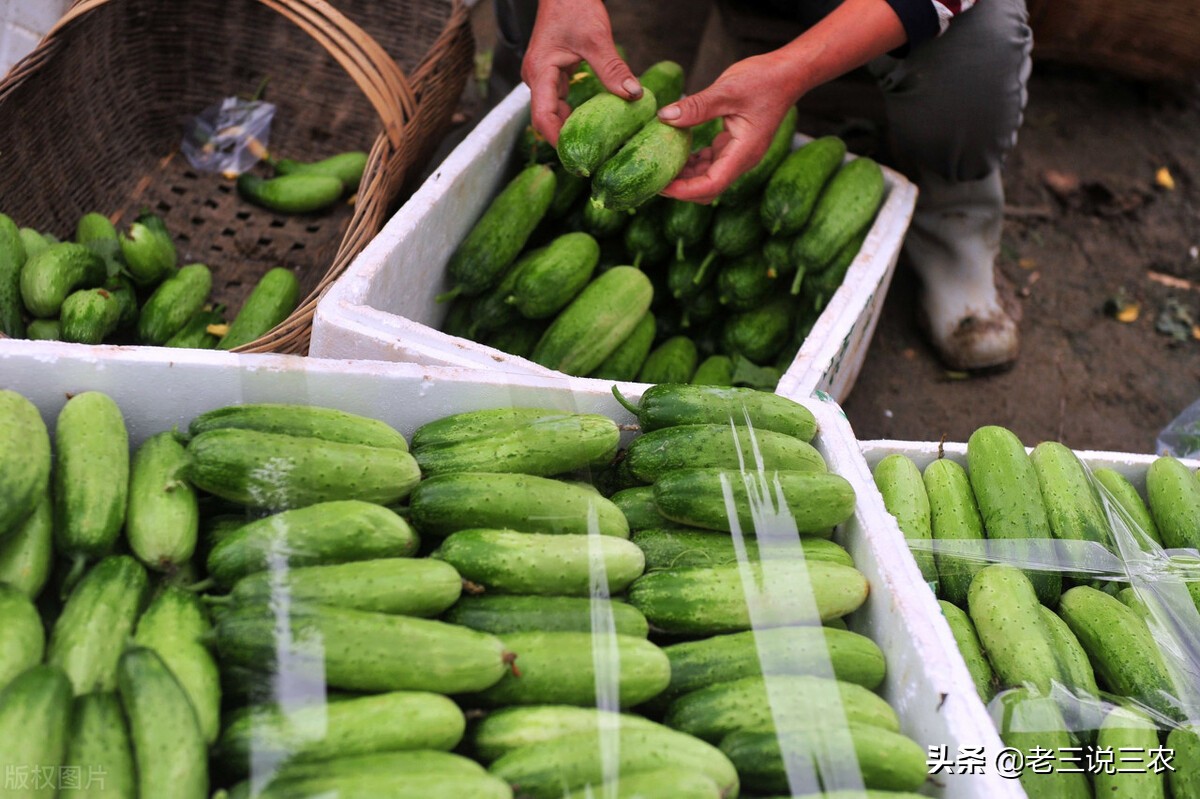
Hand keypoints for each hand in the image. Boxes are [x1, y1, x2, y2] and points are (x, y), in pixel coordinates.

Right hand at [521, 0, 641, 145]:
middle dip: (566, 140)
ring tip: (594, 148)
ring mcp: (544, 77)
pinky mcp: (553, 73)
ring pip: (554, 112)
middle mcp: (537, 78)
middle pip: (546, 120)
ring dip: (571, 128)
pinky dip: (575, 114)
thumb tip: (633, 95)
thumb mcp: (596, 38)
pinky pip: (561, 101)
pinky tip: (593, 123)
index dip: (558, 141)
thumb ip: (613, 69)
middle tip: (591, 161)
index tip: (578, 159)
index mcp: (540, 73)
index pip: (543, 118)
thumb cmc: (573, 5)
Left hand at [657, 53, 801, 204]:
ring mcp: (738, 154)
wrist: (788, 73)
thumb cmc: (764, 79)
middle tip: (653, 179)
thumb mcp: (727, 90)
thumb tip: (664, 117)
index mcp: (744, 153)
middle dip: (681, 188)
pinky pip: (709, 162)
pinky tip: (674, 150)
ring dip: (685, 175)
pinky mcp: (733, 145)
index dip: (684, 190)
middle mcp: (742, 159)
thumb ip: (696, 106)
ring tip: (659, 165)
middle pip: (708, 189)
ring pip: (707, 177)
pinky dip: (692, 162)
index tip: (661, 186)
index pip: (711, 185)